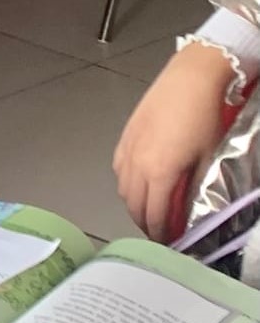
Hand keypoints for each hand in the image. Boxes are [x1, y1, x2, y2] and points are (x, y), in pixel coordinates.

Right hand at [115, 41, 239, 239]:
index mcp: (158, 172)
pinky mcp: (125, 134)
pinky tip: (136, 182)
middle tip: (157, 231)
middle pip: (132, 203)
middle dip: (144, 221)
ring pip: (122, 187)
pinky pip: (118, 167)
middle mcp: (136, 163)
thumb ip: (190, 186)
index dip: (160, 233)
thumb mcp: (206, 157)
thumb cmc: (204, 117)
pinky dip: (125, 182)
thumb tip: (183, 208)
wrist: (190, 80)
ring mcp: (127, 147)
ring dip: (133, 202)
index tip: (167, 242)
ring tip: (147, 209)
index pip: (153, 214)